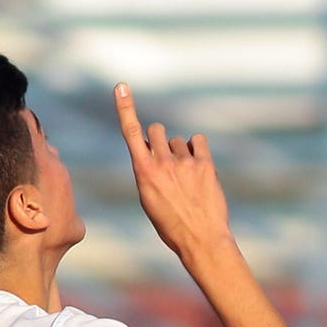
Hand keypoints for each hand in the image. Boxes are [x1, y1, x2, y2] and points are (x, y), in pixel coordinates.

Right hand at [113, 83, 232, 263]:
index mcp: (143, 171)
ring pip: (177, 141)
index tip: (122, 86)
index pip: (130, 132)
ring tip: (187, 178)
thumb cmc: (172, 225)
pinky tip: (199, 167)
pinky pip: (198, 140)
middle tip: (168, 162)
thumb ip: (148, 171)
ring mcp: (184, 162)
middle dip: (159, 140)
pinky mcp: (204, 164)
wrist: (201, 240)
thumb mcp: (149, 199)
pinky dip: (197, 149)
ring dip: (181, 152)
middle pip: (157, 131)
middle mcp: (162, 162)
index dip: (125, 107)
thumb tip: (152, 152)